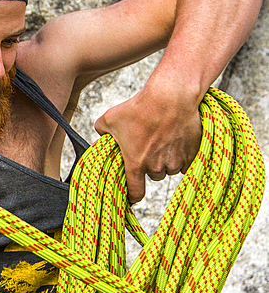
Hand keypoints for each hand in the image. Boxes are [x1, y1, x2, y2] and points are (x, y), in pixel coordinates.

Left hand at [94, 84, 201, 203]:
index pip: (135, 193)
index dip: (133, 195)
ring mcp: (176, 161)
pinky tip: (178, 141)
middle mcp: (156, 167)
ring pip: (171, 168)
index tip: (133, 195)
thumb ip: (101, 130)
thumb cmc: (140, 107)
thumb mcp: (110, 118)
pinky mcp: (192, 154)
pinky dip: (183, 156)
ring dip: (168, 160)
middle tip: (149, 147)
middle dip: (151, 166)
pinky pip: (187, 163)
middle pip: (154, 175)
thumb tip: (101, 134)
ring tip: (164, 139)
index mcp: (136, 164)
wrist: (170, 97)